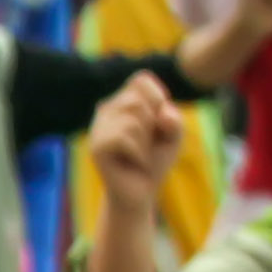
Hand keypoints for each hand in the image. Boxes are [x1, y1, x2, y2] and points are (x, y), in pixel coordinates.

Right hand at [87, 72, 183, 186]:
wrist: (140, 192)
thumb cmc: (155, 159)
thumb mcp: (174, 135)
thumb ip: (175, 121)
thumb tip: (162, 114)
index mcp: (122, 101)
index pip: (141, 80)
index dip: (158, 97)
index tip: (159, 122)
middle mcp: (106, 110)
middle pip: (137, 101)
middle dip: (152, 124)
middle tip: (148, 144)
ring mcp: (97, 128)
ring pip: (131, 120)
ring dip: (145, 142)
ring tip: (141, 155)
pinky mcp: (96, 147)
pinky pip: (123, 138)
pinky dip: (138, 153)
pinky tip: (135, 163)